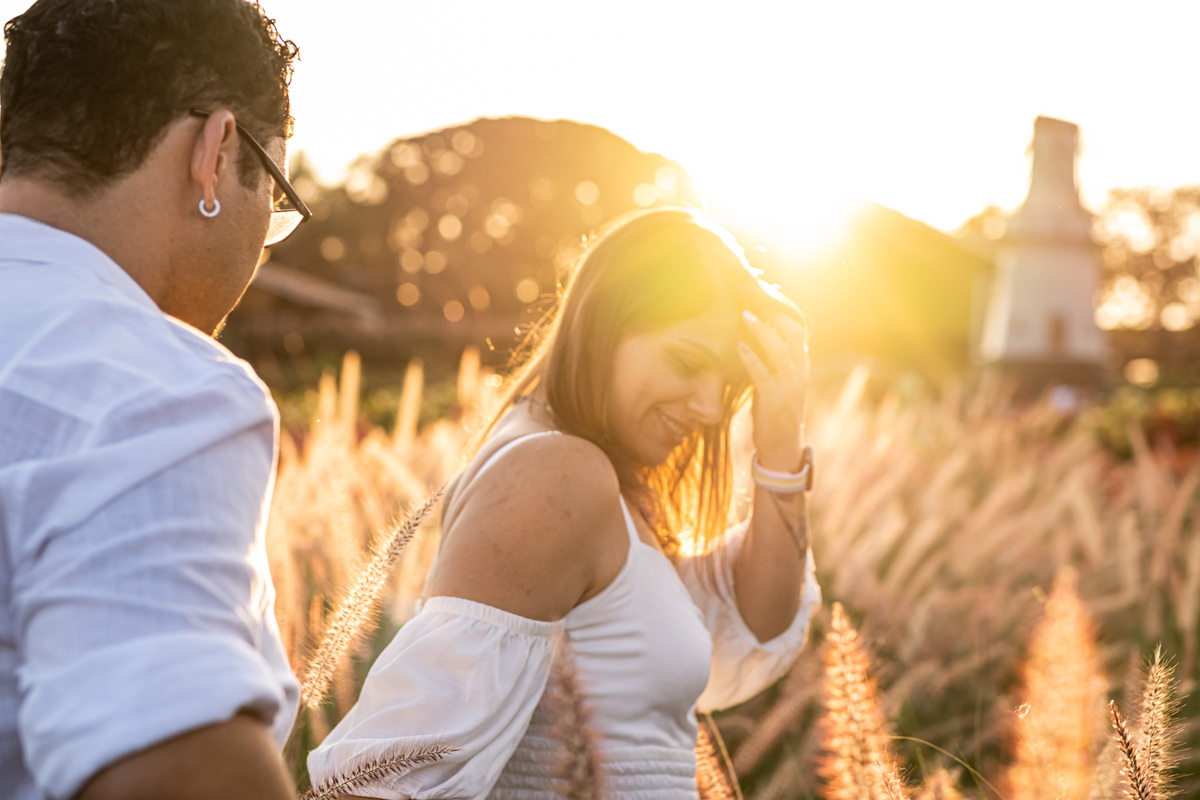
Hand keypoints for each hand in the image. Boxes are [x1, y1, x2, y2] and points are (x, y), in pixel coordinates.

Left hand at [737, 310, 808, 471]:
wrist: (782, 448)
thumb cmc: (776, 414)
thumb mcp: (780, 385)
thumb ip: (774, 364)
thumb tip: (758, 342)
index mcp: (801, 367)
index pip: (798, 331)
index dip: (783, 311)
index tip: (768, 295)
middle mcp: (799, 373)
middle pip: (792, 334)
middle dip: (773, 314)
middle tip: (753, 299)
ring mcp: (789, 386)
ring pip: (778, 350)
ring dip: (760, 330)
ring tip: (744, 315)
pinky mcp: (774, 399)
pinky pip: (763, 374)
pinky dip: (750, 358)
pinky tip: (739, 346)